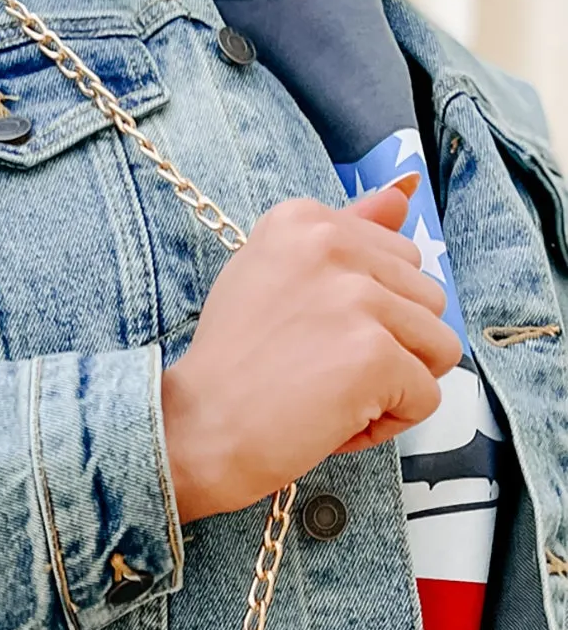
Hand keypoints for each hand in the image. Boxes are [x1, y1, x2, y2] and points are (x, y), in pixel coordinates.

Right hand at [162, 180, 463, 524]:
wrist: (193, 434)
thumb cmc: (228, 370)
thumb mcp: (271, 277)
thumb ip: (343, 234)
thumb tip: (402, 195)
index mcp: (304, 220)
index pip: (399, 259)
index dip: (367, 314)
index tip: (310, 338)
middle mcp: (331, 245)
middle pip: (427, 298)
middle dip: (389, 347)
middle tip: (319, 373)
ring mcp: (356, 299)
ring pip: (437, 347)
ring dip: (393, 385)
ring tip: (331, 398)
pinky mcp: (375, 355)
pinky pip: (426, 396)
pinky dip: (386, 424)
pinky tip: (334, 423)